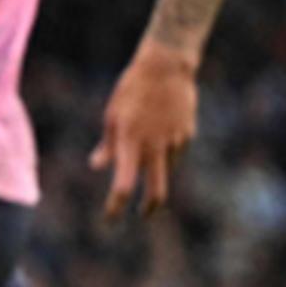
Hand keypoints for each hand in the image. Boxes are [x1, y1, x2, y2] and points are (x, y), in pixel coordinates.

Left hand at [91, 46, 199, 218]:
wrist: (166, 66)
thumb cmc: (131, 89)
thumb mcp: (112, 115)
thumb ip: (107, 145)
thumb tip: (97, 167)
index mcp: (130, 142)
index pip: (123, 185)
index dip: (115, 207)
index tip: (109, 220)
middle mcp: (154, 147)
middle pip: (156, 192)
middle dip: (149, 208)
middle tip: (142, 215)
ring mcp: (175, 142)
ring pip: (165, 170)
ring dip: (155, 170)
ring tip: (144, 144)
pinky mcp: (188, 135)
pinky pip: (174, 153)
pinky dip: (164, 153)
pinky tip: (159, 130)